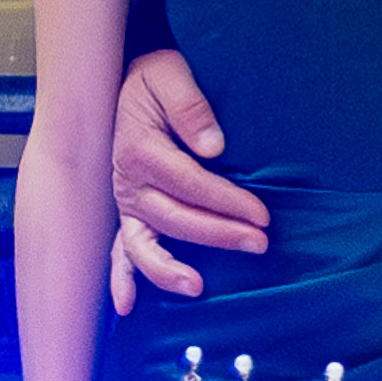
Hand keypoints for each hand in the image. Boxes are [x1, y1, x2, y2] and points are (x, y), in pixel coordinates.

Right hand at [108, 49, 272, 307]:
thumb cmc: (156, 78)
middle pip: (175, 218)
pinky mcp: (128, 213)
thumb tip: (214, 147)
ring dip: (168, 269)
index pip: (191, 184)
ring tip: (197, 288)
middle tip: (259, 244)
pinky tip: (127, 306)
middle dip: (218, 235)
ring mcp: (126, 203)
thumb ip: (190, 106)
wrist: (125, 81)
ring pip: (144, 244)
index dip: (227, 203)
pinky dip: (121, 278)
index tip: (262, 215)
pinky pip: (119, 250)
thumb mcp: (170, 74)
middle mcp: (128, 182)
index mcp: (141, 150)